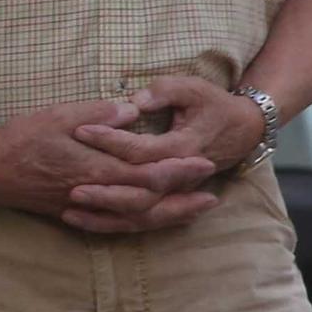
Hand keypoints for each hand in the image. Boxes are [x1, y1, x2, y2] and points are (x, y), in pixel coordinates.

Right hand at [0, 93, 220, 235]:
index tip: (205, 164)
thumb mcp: (56, 116)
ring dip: (168, 216)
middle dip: (183, 197)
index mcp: (94, 168)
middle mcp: (94, 193)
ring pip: (135, 219)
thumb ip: (96, 115)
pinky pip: (115, 225)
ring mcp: (85, 207)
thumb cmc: (18, 140)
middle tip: (213, 192)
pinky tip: (152, 219)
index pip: (147, 174)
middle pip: (149, 201)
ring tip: (193, 211)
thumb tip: (131, 110)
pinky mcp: (75, 213)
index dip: (179, 171)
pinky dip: (139, 224)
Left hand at [70, 75, 261, 230]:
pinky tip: (80, 220)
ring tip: (69, 212)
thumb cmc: (213, 105)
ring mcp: (176, 191)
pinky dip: (111, 223)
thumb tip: (134, 101)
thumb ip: (164, 92)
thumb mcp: (192, 88)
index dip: (110, 140)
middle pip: (138, 191)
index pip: (141, 150)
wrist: (242, 128)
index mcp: (183, 147)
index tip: (80, 130)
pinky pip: (140, 220)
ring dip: (105, 214)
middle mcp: (180, 177)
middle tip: (70, 186)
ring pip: (139, 214)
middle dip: (104, 191)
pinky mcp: (170, 199)